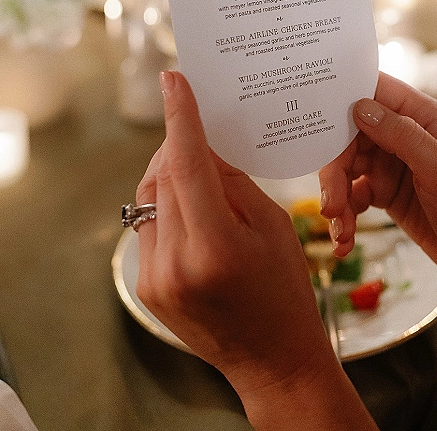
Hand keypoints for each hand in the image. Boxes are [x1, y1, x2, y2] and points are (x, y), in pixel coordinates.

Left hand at [136, 72, 331, 389]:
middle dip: (179, 144)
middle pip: (164, 175)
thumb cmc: (286, 290)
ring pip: (150, 197)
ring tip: (198, 165)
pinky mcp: (146, 286)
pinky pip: (148, 224)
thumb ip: (232, 182)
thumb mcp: (273, 225)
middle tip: (200, 125)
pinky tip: (191, 203)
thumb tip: (205, 144)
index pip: (188, 165)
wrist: (272, 359)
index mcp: (214, 246)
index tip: (174, 80)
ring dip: (170, 172)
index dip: (181, 117)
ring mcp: (154, 277)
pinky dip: (167, 203)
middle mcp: (174, 262)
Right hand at [319, 72, 436, 277]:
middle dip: (335, 170)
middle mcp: (402, 135)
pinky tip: (345, 240)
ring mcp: (391, 162)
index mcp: (421, 116)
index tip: (314, 113)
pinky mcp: (383, 190)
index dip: (342, 96)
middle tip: (330, 203)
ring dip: (336, 198)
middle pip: (349, 136)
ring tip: (340, 230)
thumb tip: (360, 107)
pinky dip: (343, 216)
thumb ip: (402, 135)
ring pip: (346, 167)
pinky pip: (351, 195)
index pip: (373, 91)